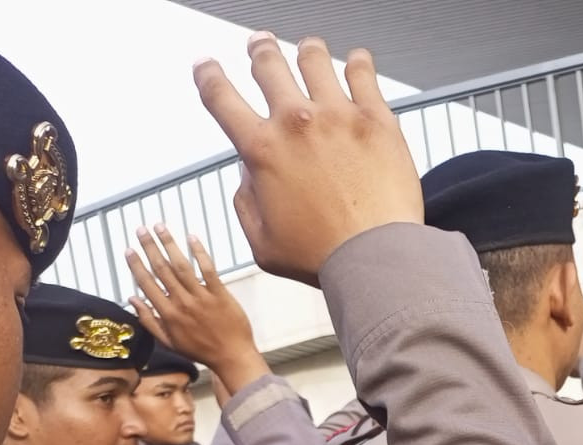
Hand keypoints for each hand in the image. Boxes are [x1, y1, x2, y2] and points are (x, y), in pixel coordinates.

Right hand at [125, 227, 268, 393]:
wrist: (232, 357)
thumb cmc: (200, 351)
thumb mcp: (169, 341)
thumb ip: (149, 320)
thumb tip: (131, 299)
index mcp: (168, 314)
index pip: (147, 284)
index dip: (136, 266)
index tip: (129, 250)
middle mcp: (182, 303)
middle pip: (162, 270)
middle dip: (149, 247)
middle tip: (140, 229)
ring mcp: (201, 297)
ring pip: (181, 266)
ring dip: (169, 244)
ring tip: (159, 226)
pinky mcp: (220, 294)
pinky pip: (208, 270)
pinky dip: (200, 253)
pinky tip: (191, 237)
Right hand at [193, 33, 422, 285]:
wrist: (375, 258)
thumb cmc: (323, 257)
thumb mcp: (262, 242)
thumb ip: (246, 202)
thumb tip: (249, 173)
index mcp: (263, 150)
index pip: (220, 96)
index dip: (208, 75)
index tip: (207, 66)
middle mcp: (296, 123)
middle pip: (268, 64)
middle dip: (260, 51)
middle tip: (260, 47)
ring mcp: (338, 116)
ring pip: (314, 59)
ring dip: (307, 51)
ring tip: (309, 50)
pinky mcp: (376, 119)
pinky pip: (364, 73)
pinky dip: (358, 62)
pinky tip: (357, 63)